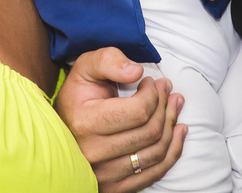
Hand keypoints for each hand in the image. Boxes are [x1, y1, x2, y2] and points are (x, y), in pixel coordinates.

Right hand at [56, 47, 186, 191]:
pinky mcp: (114, 187)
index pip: (139, 111)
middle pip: (150, 132)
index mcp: (85, 123)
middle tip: (168, 91)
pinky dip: (172, 153)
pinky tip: (178, 132)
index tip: (150, 82)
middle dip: (166, 107)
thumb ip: (108, 60)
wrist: (63, 127)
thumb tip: (136, 71)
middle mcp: (93, 153)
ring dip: (173, 127)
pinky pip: (154, 174)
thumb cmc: (79, 94)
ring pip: (155, 153)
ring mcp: (104, 174)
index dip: (153, 94)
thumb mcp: (86, 67)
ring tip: (175, 106)